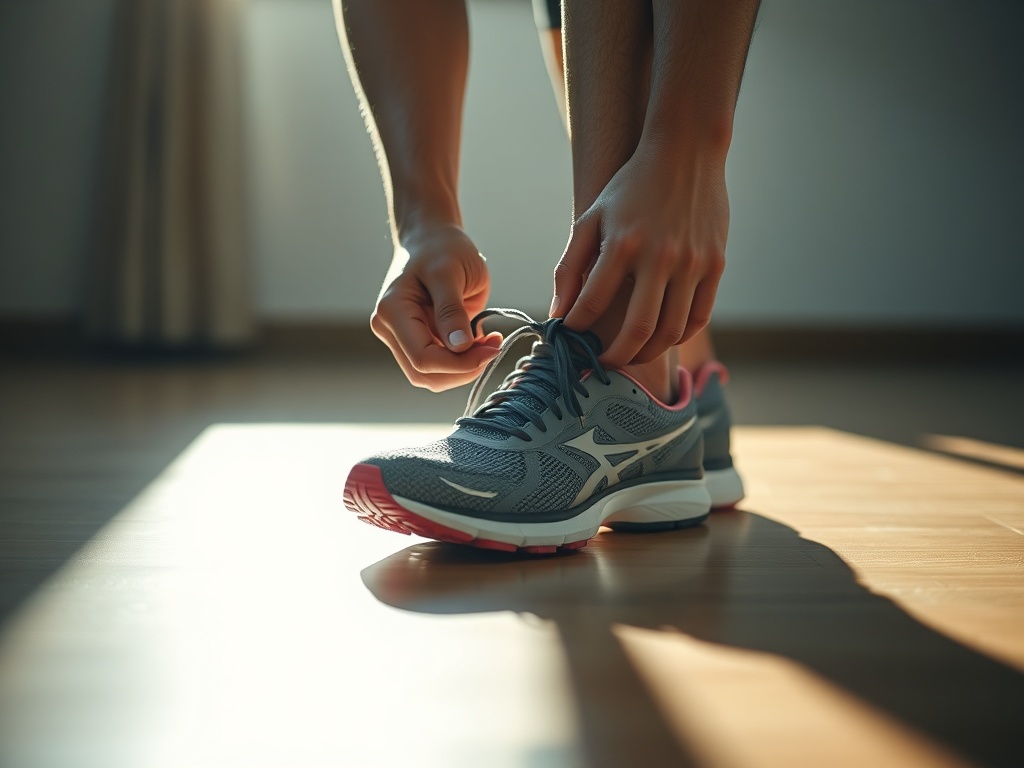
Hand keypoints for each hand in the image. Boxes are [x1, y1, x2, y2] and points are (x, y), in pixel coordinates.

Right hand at [371, 223, 502, 390]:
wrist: (434, 238)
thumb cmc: (442, 247)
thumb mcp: (450, 272)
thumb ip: (451, 310)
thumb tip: (458, 347)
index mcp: (392, 311)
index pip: (422, 358)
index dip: (459, 363)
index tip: (491, 348)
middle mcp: (390, 329)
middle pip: (425, 374)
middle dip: (463, 369)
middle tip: (493, 347)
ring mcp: (402, 337)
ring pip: (432, 376)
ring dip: (464, 368)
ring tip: (489, 343)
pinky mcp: (418, 339)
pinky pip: (440, 365)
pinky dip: (464, 361)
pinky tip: (481, 341)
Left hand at [551, 139, 727, 368]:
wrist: (687, 152)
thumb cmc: (631, 187)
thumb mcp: (592, 218)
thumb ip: (571, 267)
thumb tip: (558, 314)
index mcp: (623, 243)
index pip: (592, 304)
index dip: (576, 330)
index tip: (570, 340)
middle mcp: (660, 256)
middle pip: (638, 330)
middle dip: (615, 357)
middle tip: (602, 364)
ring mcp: (693, 263)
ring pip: (671, 331)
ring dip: (646, 353)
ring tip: (629, 355)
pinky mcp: (716, 265)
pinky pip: (699, 317)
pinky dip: (677, 336)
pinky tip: (660, 338)